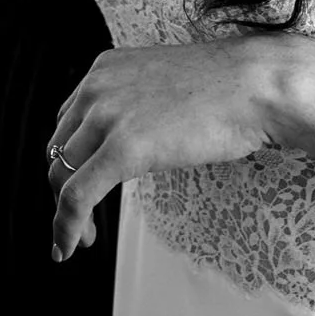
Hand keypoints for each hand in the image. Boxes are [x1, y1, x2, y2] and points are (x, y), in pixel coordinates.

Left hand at [43, 34, 296, 259]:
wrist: (256, 85)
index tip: (80, 182)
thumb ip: (137, 104)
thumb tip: (134, 137)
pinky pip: (76, 196)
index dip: (69, 159)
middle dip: (63, 187)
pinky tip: (70, 247)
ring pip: (61, 176)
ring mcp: (106, 117)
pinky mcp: (122, 149)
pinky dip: (66, 226)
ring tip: (82, 237)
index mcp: (104, 69)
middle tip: (79, 217)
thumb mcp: (164, 84)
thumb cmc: (228, 88)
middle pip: (58, 149)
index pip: (67, 121)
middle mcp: (96, 87)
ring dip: (65, 213)